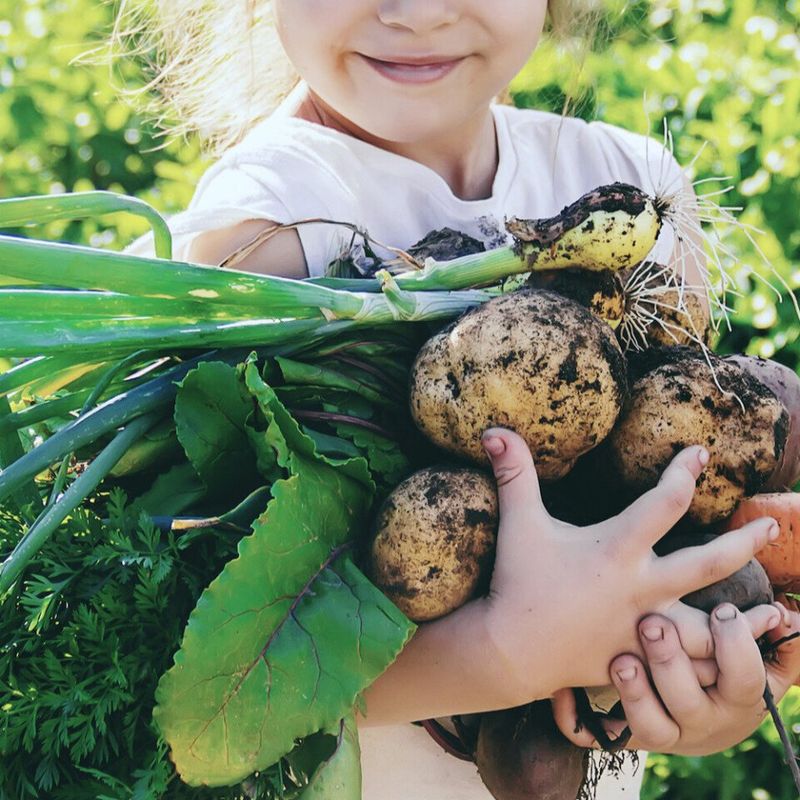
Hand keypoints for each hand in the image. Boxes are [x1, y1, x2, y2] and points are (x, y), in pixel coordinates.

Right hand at [479, 427, 779, 697]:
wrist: (510, 650)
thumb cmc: (517, 581)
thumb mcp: (519, 523)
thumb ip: (514, 474)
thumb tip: (493, 429)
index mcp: (617, 549)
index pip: (665, 501)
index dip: (685, 471)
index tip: (701, 452)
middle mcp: (641, 587)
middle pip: (709, 562)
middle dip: (744, 541)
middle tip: (771, 525)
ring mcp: (644, 627)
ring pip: (711, 626)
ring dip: (745, 620)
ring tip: (777, 612)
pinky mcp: (640, 658)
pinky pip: (687, 665)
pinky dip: (715, 662)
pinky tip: (734, 659)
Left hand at [552, 603, 799, 754]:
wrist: (700, 721)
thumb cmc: (726, 672)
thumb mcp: (758, 659)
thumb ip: (774, 638)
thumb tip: (788, 612)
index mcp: (737, 698)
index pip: (743, 678)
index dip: (734, 646)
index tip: (720, 609)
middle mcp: (699, 721)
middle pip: (688, 702)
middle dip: (671, 664)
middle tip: (653, 625)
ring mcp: (662, 732)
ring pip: (648, 727)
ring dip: (633, 693)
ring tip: (619, 660)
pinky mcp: (624, 735)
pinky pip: (594, 737)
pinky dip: (575, 719)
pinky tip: (559, 693)